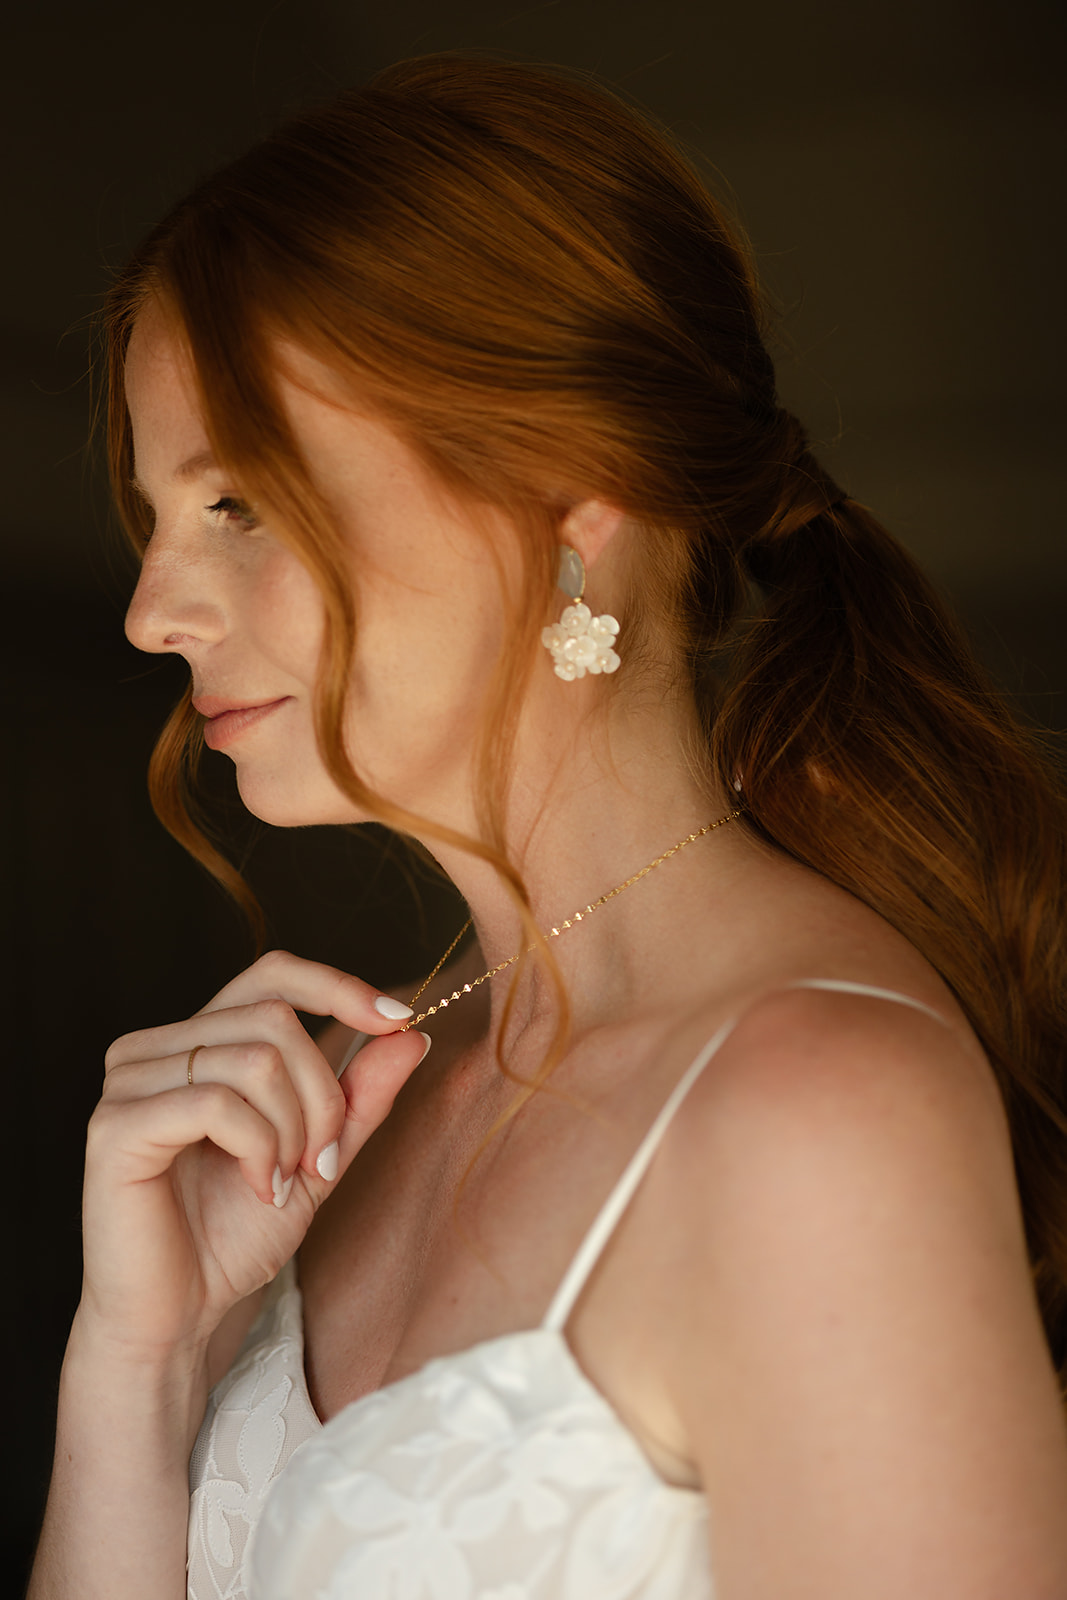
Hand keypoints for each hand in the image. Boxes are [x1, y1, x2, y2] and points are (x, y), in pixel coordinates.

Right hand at [79, 950, 429, 1359]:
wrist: (180, 1316)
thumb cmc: (235, 1236)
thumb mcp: (318, 1156)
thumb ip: (359, 1095)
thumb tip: (409, 1032)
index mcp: (199, 1041)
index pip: (272, 973)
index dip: (338, 986)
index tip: (397, 1020)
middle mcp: (156, 1047)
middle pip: (276, 1019)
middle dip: (323, 1094)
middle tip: (322, 1160)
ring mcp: (130, 1081)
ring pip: (255, 1060)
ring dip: (293, 1130)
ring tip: (283, 1183)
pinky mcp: (116, 1124)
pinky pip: (217, 1102)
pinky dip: (259, 1149)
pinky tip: (259, 1189)